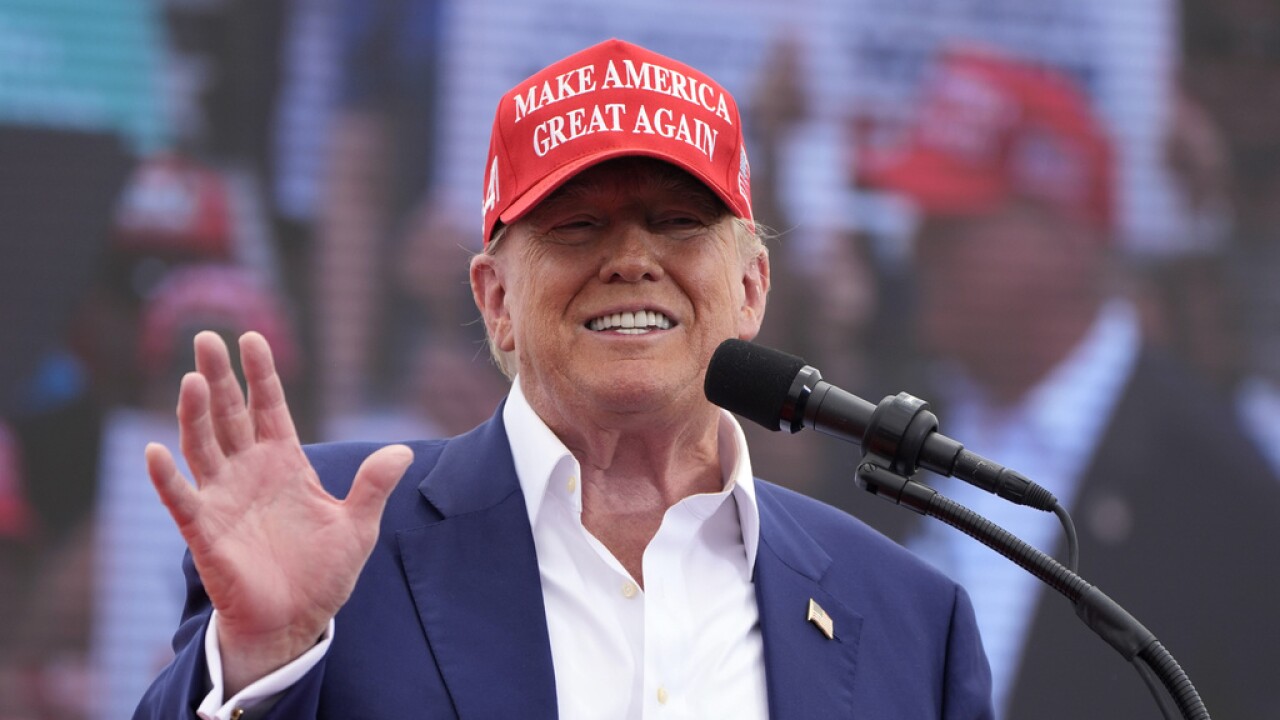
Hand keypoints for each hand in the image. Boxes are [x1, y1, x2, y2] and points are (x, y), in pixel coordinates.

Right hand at [146, 331, 412, 695]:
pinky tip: (156, 453)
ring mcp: (223, 498)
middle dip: (218, 377)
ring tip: (191, 379)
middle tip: (206, 337)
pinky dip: (167, 478)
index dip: (261, 373)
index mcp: (284, 463)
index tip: (252, 337)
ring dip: (194, 414)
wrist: (296, 622)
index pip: (268, 407)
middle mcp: (248, 472)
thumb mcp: (358, 526)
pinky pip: (182, 499)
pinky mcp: (205, 531)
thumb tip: (402, 452)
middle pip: (229, 414)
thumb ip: (374, 487)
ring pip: (202, 446)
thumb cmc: (323, 572)